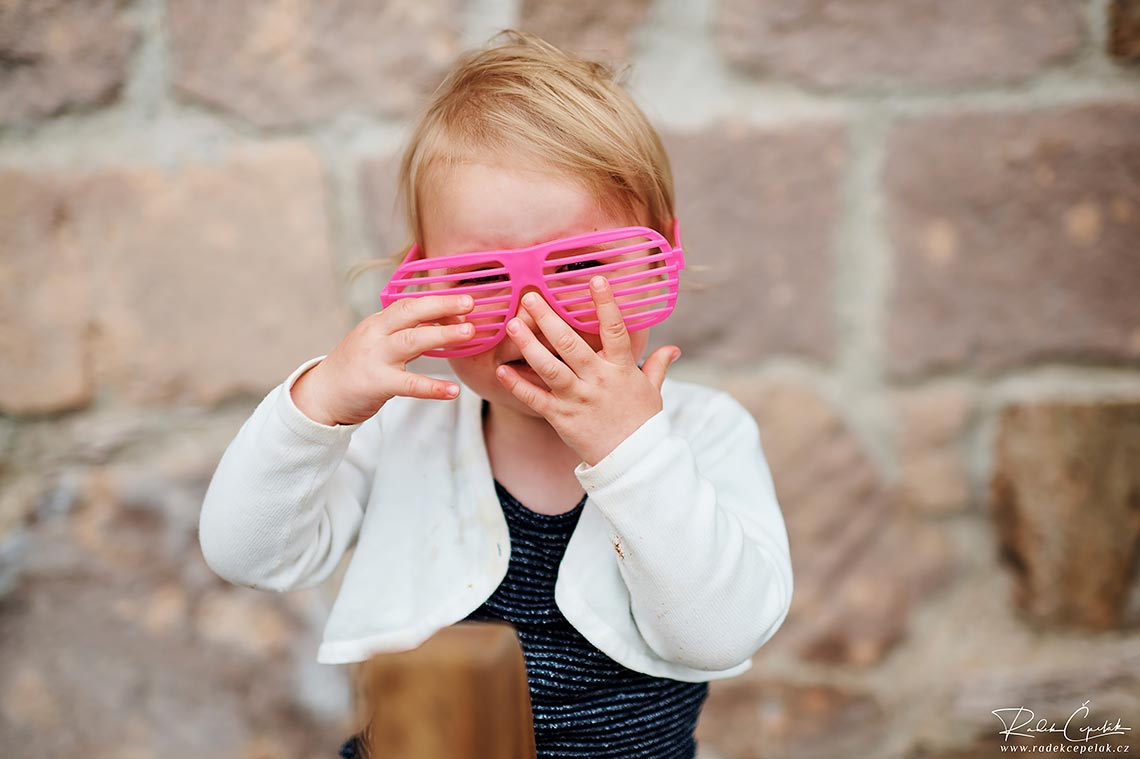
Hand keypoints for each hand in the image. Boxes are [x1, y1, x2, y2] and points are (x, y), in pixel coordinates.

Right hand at [291, 295, 476, 425]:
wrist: (321, 394)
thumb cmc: (357, 367)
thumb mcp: (378, 342)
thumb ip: (407, 333)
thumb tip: (444, 324)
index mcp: (378, 322)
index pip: (410, 303)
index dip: (438, 301)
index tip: (464, 302)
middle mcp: (376, 334)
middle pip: (410, 312)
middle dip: (442, 305)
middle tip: (471, 302)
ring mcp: (375, 358)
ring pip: (412, 341)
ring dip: (442, 334)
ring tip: (469, 333)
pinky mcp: (376, 384)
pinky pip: (409, 385)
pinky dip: (433, 387)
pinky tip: (453, 391)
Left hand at [495, 276, 680, 464]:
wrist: (633, 461)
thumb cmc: (642, 423)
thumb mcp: (653, 391)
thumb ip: (658, 365)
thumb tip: (674, 348)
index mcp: (621, 369)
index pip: (615, 330)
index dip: (606, 304)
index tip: (595, 279)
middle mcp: (598, 380)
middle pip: (570, 345)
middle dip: (548, 319)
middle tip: (529, 297)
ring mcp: (577, 399)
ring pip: (549, 368)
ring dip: (528, 345)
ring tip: (511, 325)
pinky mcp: (561, 418)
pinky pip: (535, 399)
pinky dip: (517, 385)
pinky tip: (501, 370)